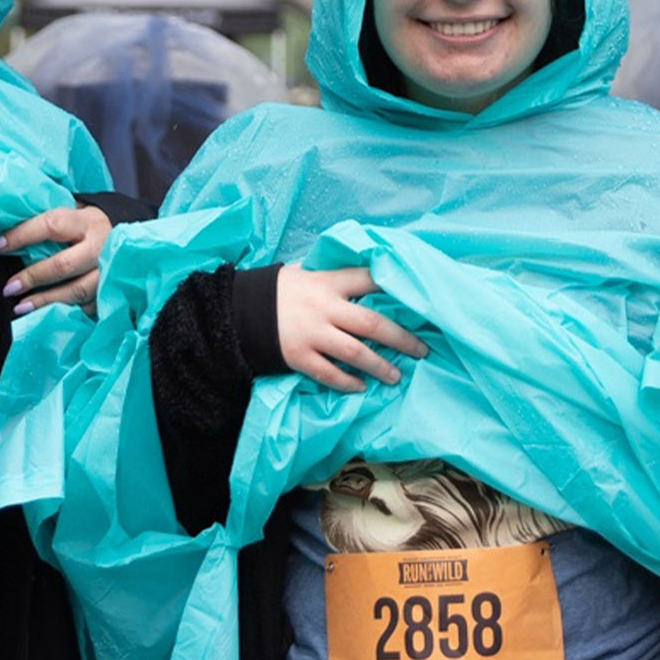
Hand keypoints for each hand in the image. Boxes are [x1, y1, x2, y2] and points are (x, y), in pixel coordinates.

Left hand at [0, 205, 111, 314]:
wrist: (131, 240)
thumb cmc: (89, 227)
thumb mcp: (74, 214)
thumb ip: (49, 221)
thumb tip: (5, 229)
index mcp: (87, 221)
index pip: (51, 225)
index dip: (22, 235)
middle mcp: (101, 246)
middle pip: (64, 264)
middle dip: (33, 276)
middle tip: (10, 287)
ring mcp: (109, 271)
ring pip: (76, 291)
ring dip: (45, 300)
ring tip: (21, 307)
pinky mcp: (112, 292)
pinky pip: (87, 307)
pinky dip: (66, 313)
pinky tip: (48, 316)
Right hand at [276, 265, 427, 391]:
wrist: (237, 310)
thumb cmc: (278, 290)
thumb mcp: (305, 272)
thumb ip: (334, 278)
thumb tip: (368, 277)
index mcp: (328, 280)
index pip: (369, 279)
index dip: (395, 287)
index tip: (420, 300)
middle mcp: (324, 307)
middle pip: (373, 323)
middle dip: (402, 338)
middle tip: (421, 350)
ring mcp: (312, 333)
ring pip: (356, 352)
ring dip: (380, 366)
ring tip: (396, 376)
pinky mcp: (298, 356)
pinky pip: (329, 373)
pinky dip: (347, 382)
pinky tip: (360, 386)